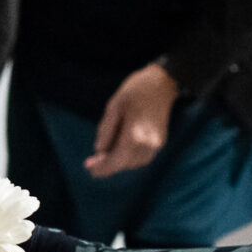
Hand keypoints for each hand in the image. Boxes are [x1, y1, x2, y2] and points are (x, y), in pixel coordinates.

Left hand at [86, 62, 176, 176]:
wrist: (162, 83)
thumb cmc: (135, 90)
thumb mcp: (114, 106)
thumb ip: (105, 130)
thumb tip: (98, 151)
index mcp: (135, 133)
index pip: (117, 159)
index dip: (102, 168)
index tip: (89, 169)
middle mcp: (148, 143)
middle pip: (125, 163)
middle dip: (108, 165)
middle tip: (92, 162)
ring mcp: (156, 144)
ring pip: (134, 163)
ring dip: (119, 162)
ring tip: (104, 155)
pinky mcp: (160, 142)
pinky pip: (143, 158)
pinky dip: (130, 158)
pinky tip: (120, 150)